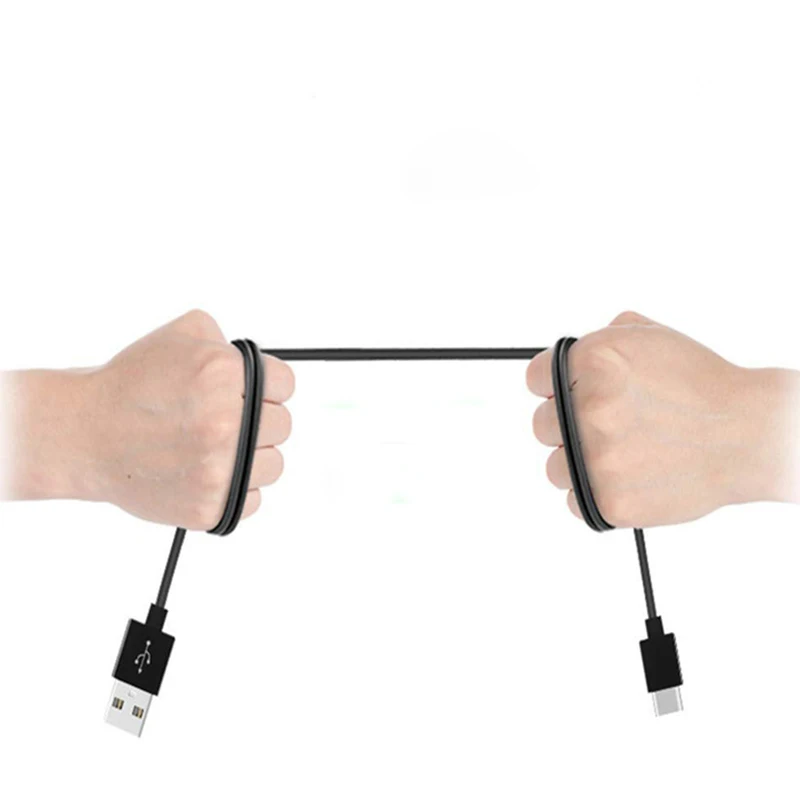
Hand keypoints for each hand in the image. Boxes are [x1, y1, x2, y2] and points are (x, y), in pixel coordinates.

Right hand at [1, 310, 294, 529]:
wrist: (85, 435)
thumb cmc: (129, 386)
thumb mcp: (180, 336)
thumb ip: (227, 341)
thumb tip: (258, 362)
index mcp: (222, 375)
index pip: (286, 384)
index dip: (267, 386)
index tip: (249, 392)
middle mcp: (224, 423)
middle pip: (283, 424)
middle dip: (258, 419)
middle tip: (225, 420)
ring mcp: (218, 468)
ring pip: (274, 465)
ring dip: (252, 456)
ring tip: (215, 447)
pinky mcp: (210, 506)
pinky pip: (254, 500)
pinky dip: (236, 489)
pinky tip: (207, 471)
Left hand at [526, 312, 799, 527]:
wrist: (749, 434)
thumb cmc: (703, 385)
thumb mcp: (652, 338)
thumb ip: (602, 340)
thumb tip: (567, 358)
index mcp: (593, 362)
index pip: (535, 378)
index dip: (554, 388)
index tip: (569, 396)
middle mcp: (589, 409)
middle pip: (542, 425)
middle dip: (569, 426)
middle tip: (608, 427)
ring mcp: (598, 458)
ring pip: (555, 468)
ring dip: (579, 464)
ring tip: (623, 455)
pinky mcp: (609, 500)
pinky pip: (574, 502)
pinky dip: (596, 495)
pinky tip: (628, 479)